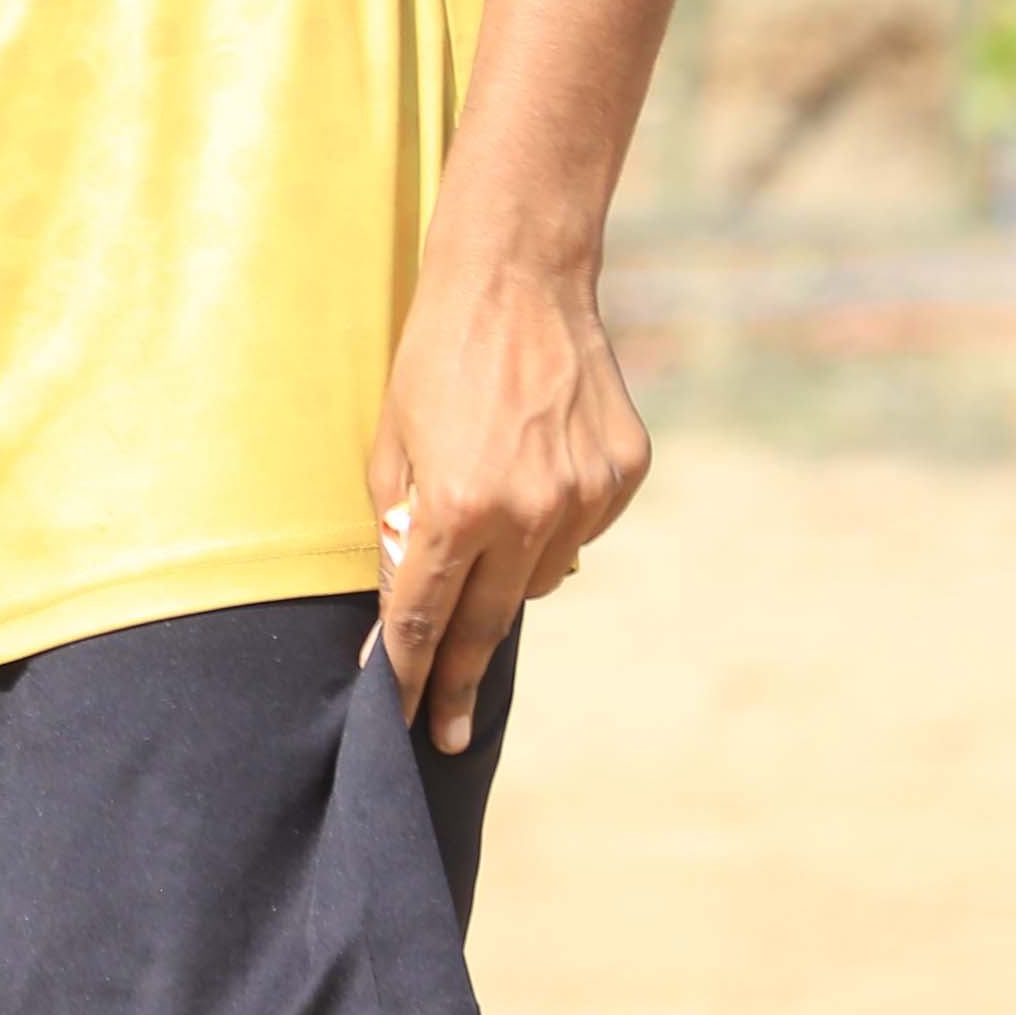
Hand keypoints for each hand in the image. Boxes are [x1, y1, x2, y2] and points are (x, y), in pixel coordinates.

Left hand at [365, 249, 649, 756]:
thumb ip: (399, 532)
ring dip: (505, 576)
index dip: (409, 675)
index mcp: (457, 506)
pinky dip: (551, 526)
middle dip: (461, 680)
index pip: (426, 616)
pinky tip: (533, 477)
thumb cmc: (434, 358)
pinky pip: (579, 533)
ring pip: (538, 578)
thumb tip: (411, 609)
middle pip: (488, 623)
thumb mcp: (391, 445)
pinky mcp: (624, 476)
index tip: (399, 722)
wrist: (518, 280)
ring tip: (486, 526)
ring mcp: (585, 498)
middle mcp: (528, 513)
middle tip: (448, 734)